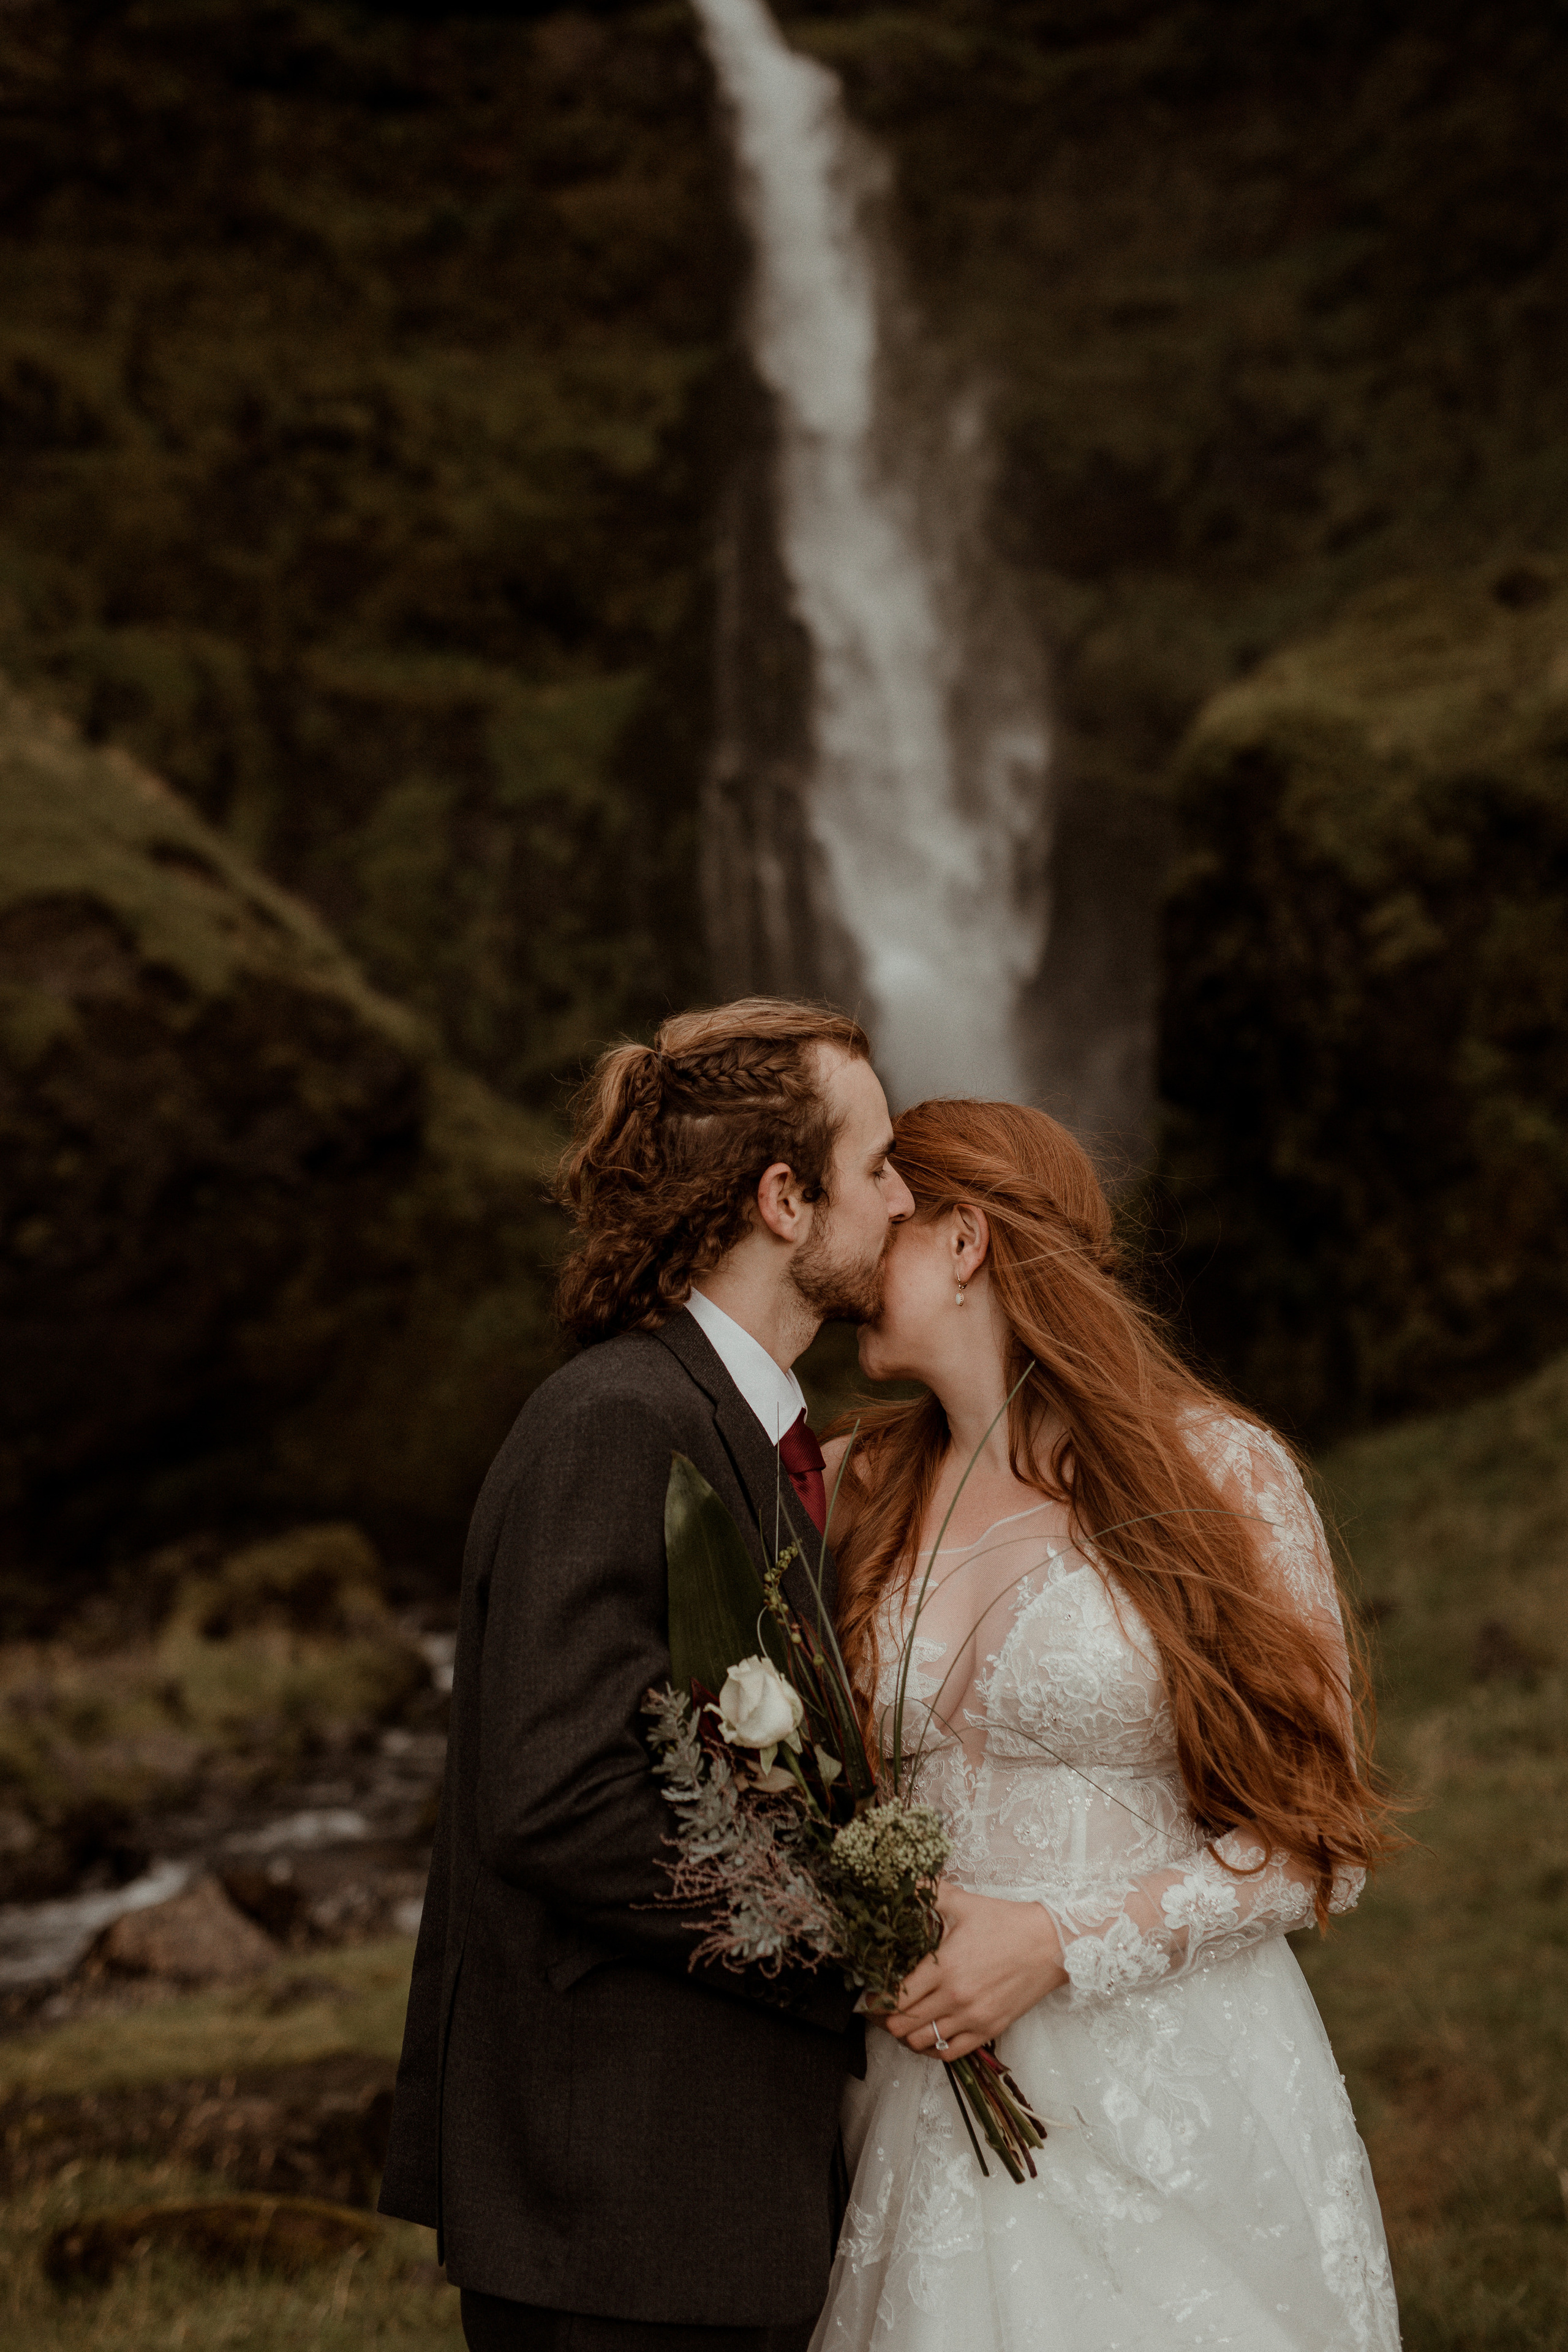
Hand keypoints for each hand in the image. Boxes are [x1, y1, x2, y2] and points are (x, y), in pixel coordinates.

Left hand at [880, 1882, 1066, 2060]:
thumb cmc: (1005, 1922)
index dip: (877, 2000)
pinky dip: (934, 2048)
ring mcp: (973, 2018)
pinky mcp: (989, 2030)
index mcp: (944, 1967)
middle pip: (904, 2024)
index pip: (897, 1997)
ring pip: (923, 2043)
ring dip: (908, 2035)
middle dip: (887, 2019)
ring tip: (905, 2021)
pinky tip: (931, 2035)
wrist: (1050, 1943)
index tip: (870, 1996)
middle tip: (882, 2010)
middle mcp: (955, 1998)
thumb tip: (902, 1879)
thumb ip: (927, 1892)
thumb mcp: (962, 1902)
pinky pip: (951, 2054)